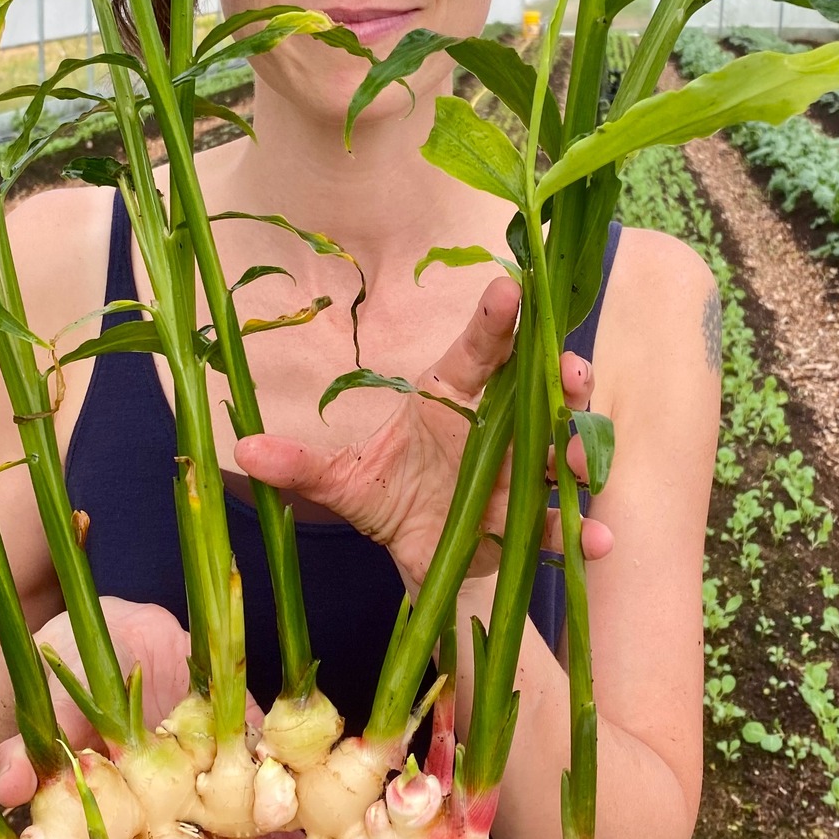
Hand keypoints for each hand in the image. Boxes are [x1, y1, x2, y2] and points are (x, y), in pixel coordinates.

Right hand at [0, 602, 357, 838]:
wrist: (100, 632)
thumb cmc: (61, 675)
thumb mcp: (45, 705)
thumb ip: (28, 749)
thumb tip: (3, 784)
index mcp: (127, 813)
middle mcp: (173, 803)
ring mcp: (211, 770)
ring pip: (256, 819)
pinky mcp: (241, 730)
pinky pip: (277, 760)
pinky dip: (310, 778)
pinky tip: (350, 793)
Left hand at [232, 275, 613, 592]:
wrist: (412, 549)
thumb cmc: (383, 492)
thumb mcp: (339, 480)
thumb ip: (299, 465)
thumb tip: (242, 450)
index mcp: (449, 399)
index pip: (475, 353)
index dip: (494, 321)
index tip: (509, 289)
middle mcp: (493, 427)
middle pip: (535, 390)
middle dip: (558, 377)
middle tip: (570, 371)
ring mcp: (515, 470)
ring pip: (557, 446)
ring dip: (577, 447)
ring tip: (580, 456)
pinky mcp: (525, 518)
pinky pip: (557, 519)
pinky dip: (580, 529)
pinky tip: (597, 538)